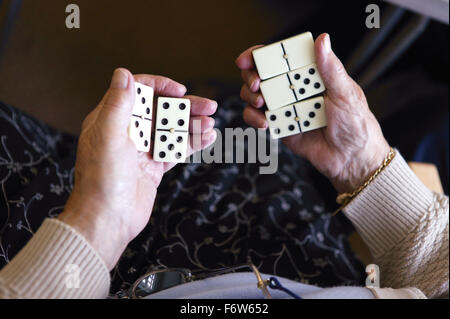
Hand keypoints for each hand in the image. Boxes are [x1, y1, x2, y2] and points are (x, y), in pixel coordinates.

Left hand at [59, 69, 216, 268]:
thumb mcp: (109, 136)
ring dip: (192, 125)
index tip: (181, 91)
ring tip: (211, 124)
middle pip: (161, 110)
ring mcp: (142, 151)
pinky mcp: (153, 168)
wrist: (107, 219)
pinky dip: (192, 143)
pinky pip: (175, 150)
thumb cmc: (102, 179)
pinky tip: (208, 138)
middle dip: (186, 107)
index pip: (138, 91)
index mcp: (112, 120)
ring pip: (171, 130)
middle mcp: (128, 132)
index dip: (160, 86)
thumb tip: (123, 72)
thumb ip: (117, 104)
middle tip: (210, 106)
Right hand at [236, 33, 389, 192]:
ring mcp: (286, 107)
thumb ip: (330, 68)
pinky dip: (254, 119)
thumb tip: (323, 40)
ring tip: (260, 103)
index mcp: (311, 75)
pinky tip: (264, 123)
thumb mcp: (346, 93)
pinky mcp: (280, 126)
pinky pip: (258, 119)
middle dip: (251, 76)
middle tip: (256, 83)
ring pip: (255, 95)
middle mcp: (295, 88)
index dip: (261, 54)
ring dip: (250, 96)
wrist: (351, 160)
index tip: (249, 58)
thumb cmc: (356, 124)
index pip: (282, 57)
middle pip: (262, 74)